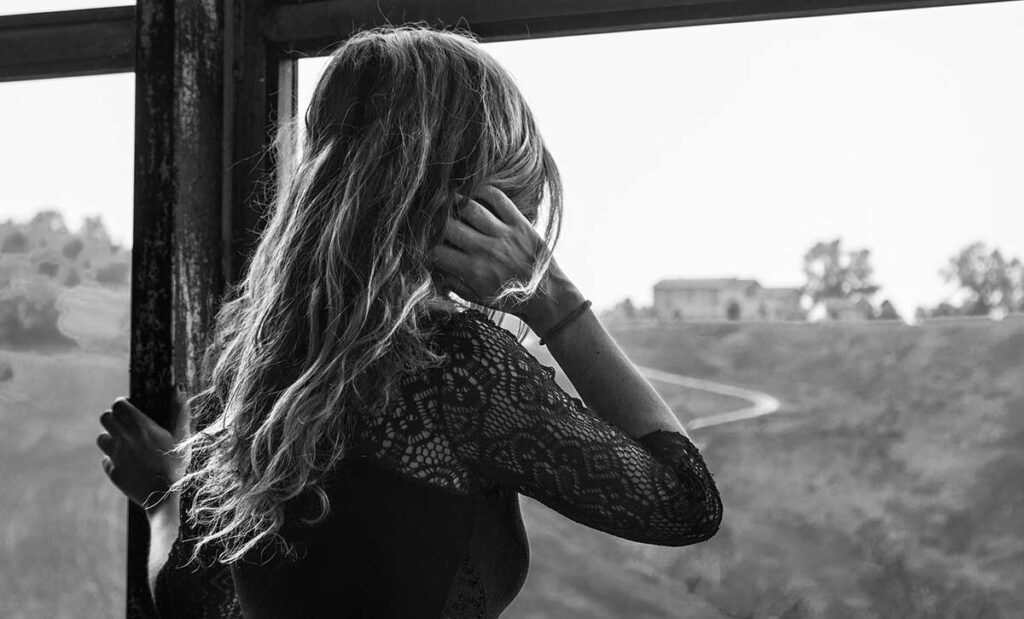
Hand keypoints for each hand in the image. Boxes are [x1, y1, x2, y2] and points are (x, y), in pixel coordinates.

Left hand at [96, 384, 190, 511]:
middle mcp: (122, 439)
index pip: (118, 405)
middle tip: (127, 423)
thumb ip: (179, 411)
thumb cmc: (176, 464)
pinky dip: (113, 458)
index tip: (132, 407)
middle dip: (114, 417)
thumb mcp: (183, 436)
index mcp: (139, 427)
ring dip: (111, 437)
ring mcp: (114, 456)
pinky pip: (106, 459)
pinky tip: (128, 462)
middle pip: (105, 418)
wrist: (163, 497)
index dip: (123, 404)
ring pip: (101, 438)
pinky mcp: (112, 472)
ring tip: (126, 442)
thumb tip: (178, 387)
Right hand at [429, 185, 548, 315]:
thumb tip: (430, 266)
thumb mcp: (477, 298)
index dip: (425, 244)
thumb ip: (452, 283)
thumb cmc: (508, 298)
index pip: (436, 250)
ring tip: (448, 203)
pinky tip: (473, 195)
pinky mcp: (519, 222)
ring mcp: (504, 234)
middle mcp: (486, 250)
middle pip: (448, 225)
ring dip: (454, 203)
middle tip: (430, 218)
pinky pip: (496, 198)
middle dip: (434, 221)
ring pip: (469, 207)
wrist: (546, 295)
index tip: (423, 241)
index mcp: (473, 271)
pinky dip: (482, 191)